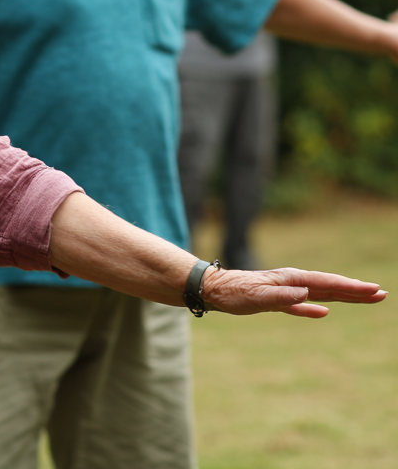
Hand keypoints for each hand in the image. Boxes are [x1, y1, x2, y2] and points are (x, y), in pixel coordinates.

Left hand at [203, 266, 386, 317]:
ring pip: (320, 293)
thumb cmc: (233, 292)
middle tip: (382, 293)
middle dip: (355, 290)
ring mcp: (285, 291)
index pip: (327, 283)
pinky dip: (315, 308)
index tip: (374, 290)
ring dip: (342, 296)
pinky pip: (302, 305)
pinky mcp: (276, 300)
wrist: (212, 289)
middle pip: (330, 286)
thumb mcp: (257, 296)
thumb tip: (308, 296)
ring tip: (363, 298)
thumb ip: (283, 298)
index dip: (352, 287)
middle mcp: (291, 282)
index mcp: (290, 279)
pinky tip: (324, 312)